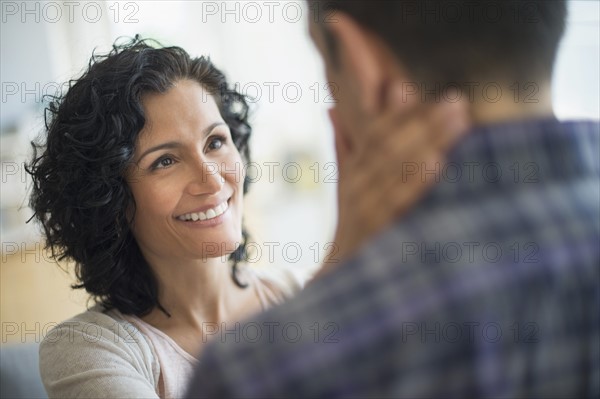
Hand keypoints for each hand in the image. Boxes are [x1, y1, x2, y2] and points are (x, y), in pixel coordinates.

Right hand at [322, 84, 468, 270]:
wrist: (334, 282)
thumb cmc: (352, 230)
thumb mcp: (349, 188)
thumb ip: (345, 147)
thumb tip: (332, 106)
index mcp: (355, 175)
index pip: (374, 137)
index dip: (393, 112)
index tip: (409, 86)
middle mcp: (357, 188)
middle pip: (388, 148)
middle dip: (423, 121)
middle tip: (456, 99)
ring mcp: (364, 211)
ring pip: (394, 169)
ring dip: (427, 141)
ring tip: (457, 119)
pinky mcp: (374, 233)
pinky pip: (395, 204)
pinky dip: (414, 182)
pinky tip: (436, 162)